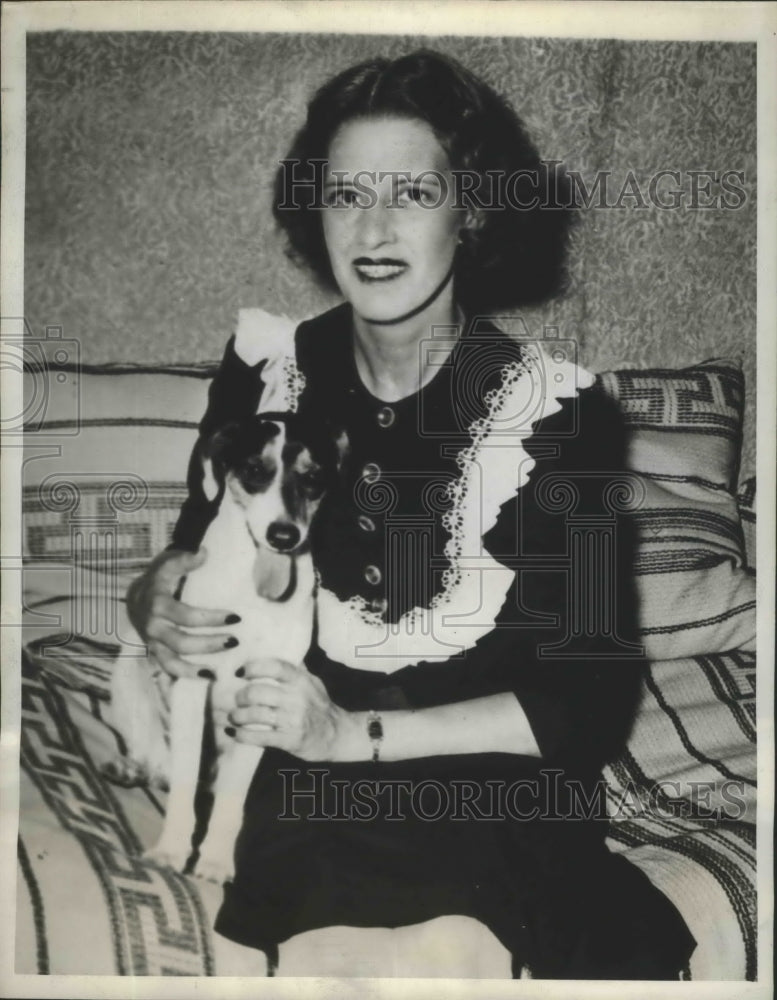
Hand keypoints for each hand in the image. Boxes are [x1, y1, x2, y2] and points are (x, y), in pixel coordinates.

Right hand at [126, 548, 237, 678]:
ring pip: (173, 660)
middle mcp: (152, 625)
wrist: (137, 594)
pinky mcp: (154, 651)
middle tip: (235, 641)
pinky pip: (168, 668)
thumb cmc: (160, 577)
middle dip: (209, 644)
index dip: (211, 619)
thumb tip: (203, 553)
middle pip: (182, 642)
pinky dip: (186, 675)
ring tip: (219, 671)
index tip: (236, 618)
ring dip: (197, 666)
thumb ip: (185, 559)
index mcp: (157, 602)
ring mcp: (152, 641)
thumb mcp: (169, 562)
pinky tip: (208, 677)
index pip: (186, 616)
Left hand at [229, 658, 353, 761]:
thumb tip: (275, 652)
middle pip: (258, 692)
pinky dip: (243, 735)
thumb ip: (295, 670)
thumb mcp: (313, 683)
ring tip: (233, 717)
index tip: (240, 673)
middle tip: (237, 700)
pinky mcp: (290, 739)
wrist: (337, 735)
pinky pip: (260, 736)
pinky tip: (235, 733)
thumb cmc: (320, 706)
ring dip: (238, 716)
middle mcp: (297, 698)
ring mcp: (294, 719)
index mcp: (301, 681)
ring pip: (256, 714)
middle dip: (241, 697)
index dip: (254, 667)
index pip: (275, 667)